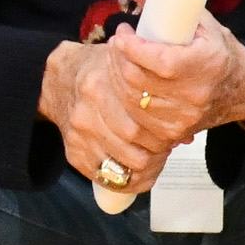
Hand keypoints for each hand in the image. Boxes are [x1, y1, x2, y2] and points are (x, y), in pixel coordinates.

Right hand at [39, 38, 172, 193]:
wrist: (57, 79)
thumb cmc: (101, 72)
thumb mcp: (128, 65)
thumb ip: (156, 89)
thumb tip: (186, 132)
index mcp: (100, 86)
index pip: (141, 126)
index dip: (164, 138)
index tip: (173, 135)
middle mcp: (86, 112)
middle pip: (134, 152)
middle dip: (156, 154)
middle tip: (165, 147)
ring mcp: (77, 136)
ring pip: (121, 169)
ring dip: (143, 169)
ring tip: (151, 157)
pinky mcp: (73, 152)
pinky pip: (104, 178)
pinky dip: (123, 179)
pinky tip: (133, 167)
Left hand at [106, 0, 244, 148]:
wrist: (240, 90)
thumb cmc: (216, 50)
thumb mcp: (199, 19)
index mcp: (205, 64)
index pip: (158, 61)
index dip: (131, 47)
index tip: (124, 32)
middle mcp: (195, 94)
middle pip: (136, 79)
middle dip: (118, 57)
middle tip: (118, 43)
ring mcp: (183, 118)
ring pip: (130, 99)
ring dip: (116, 76)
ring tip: (120, 60)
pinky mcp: (173, 133)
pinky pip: (134, 118)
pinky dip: (123, 99)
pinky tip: (125, 83)